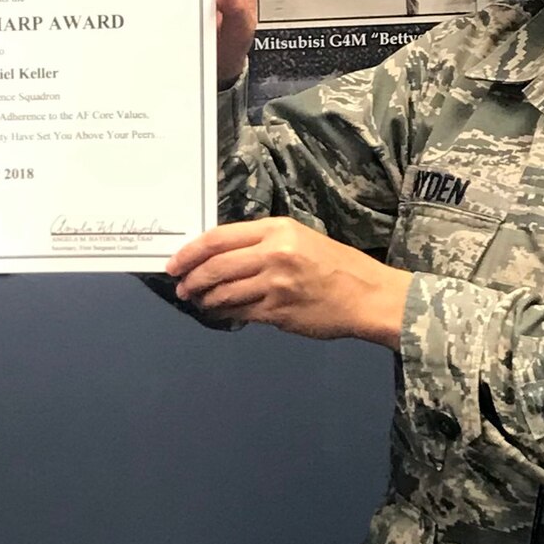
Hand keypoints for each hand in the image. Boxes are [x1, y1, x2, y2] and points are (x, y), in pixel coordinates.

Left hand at [166, 217, 410, 346]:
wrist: (368, 295)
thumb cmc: (335, 265)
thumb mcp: (299, 238)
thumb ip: (261, 243)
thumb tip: (218, 255)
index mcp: (277, 229)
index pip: (218, 238)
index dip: (190, 252)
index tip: (175, 263)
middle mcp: (274, 254)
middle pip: (215, 266)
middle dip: (191, 279)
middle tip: (181, 287)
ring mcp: (276, 284)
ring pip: (223, 292)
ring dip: (204, 299)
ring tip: (198, 301)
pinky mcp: (279, 312)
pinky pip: (240, 313)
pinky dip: (224, 313)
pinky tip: (219, 312)